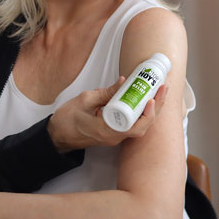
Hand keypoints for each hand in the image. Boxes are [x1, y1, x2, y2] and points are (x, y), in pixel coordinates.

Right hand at [48, 77, 167, 152]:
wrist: (56, 135)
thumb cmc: (67, 120)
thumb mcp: (85, 100)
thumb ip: (106, 93)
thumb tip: (123, 81)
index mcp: (108, 131)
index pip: (136, 127)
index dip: (147, 114)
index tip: (152, 98)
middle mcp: (115, 137)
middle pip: (142, 126)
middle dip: (156, 107)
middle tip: (162, 87)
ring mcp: (115, 136)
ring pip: (139, 125)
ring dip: (150, 109)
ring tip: (157, 90)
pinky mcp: (113, 133)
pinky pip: (132, 123)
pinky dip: (140, 111)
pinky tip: (144, 98)